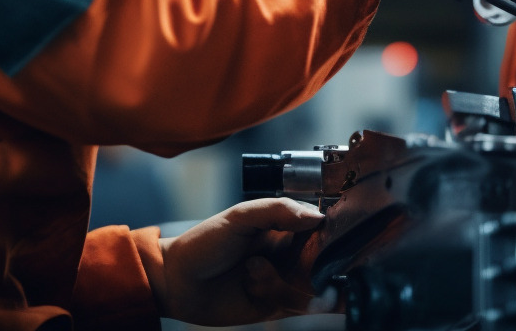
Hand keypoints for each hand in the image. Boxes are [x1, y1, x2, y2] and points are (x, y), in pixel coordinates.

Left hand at [151, 198, 332, 325]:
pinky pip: (299, 307)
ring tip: (251, 275)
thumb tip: (317, 216)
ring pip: (314, 287)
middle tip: (305, 266)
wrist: (176, 283)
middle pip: (328, 261)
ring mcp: (286, 281)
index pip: (324, 228)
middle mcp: (292, 254)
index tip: (339, 237)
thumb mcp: (239, 216)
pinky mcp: (278, 306)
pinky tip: (254, 289)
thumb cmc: (204, 243)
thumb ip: (278, 209)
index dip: (335, 233)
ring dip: (284, 284)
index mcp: (287, 227)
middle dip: (324, 266)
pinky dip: (282, 298)